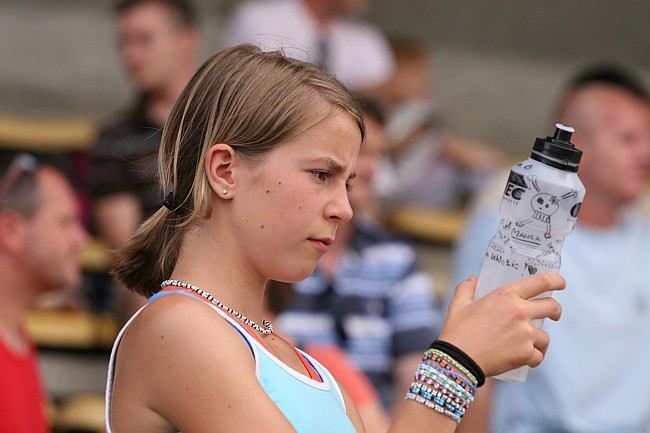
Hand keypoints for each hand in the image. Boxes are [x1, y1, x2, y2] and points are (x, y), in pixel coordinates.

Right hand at [438, 274, 563, 376]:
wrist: (458, 359)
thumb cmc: (457, 330)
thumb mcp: (458, 304)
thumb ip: (466, 288)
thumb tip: (472, 279)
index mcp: (506, 295)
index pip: (541, 282)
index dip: (556, 280)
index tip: (560, 283)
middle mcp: (520, 312)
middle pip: (552, 307)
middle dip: (556, 311)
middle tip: (553, 314)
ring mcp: (525, 334)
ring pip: (545, 336)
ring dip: (539, 340)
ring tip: (528, 345)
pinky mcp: (526, 353)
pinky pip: (538, 356)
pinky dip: (533, 358)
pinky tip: (525, 359)